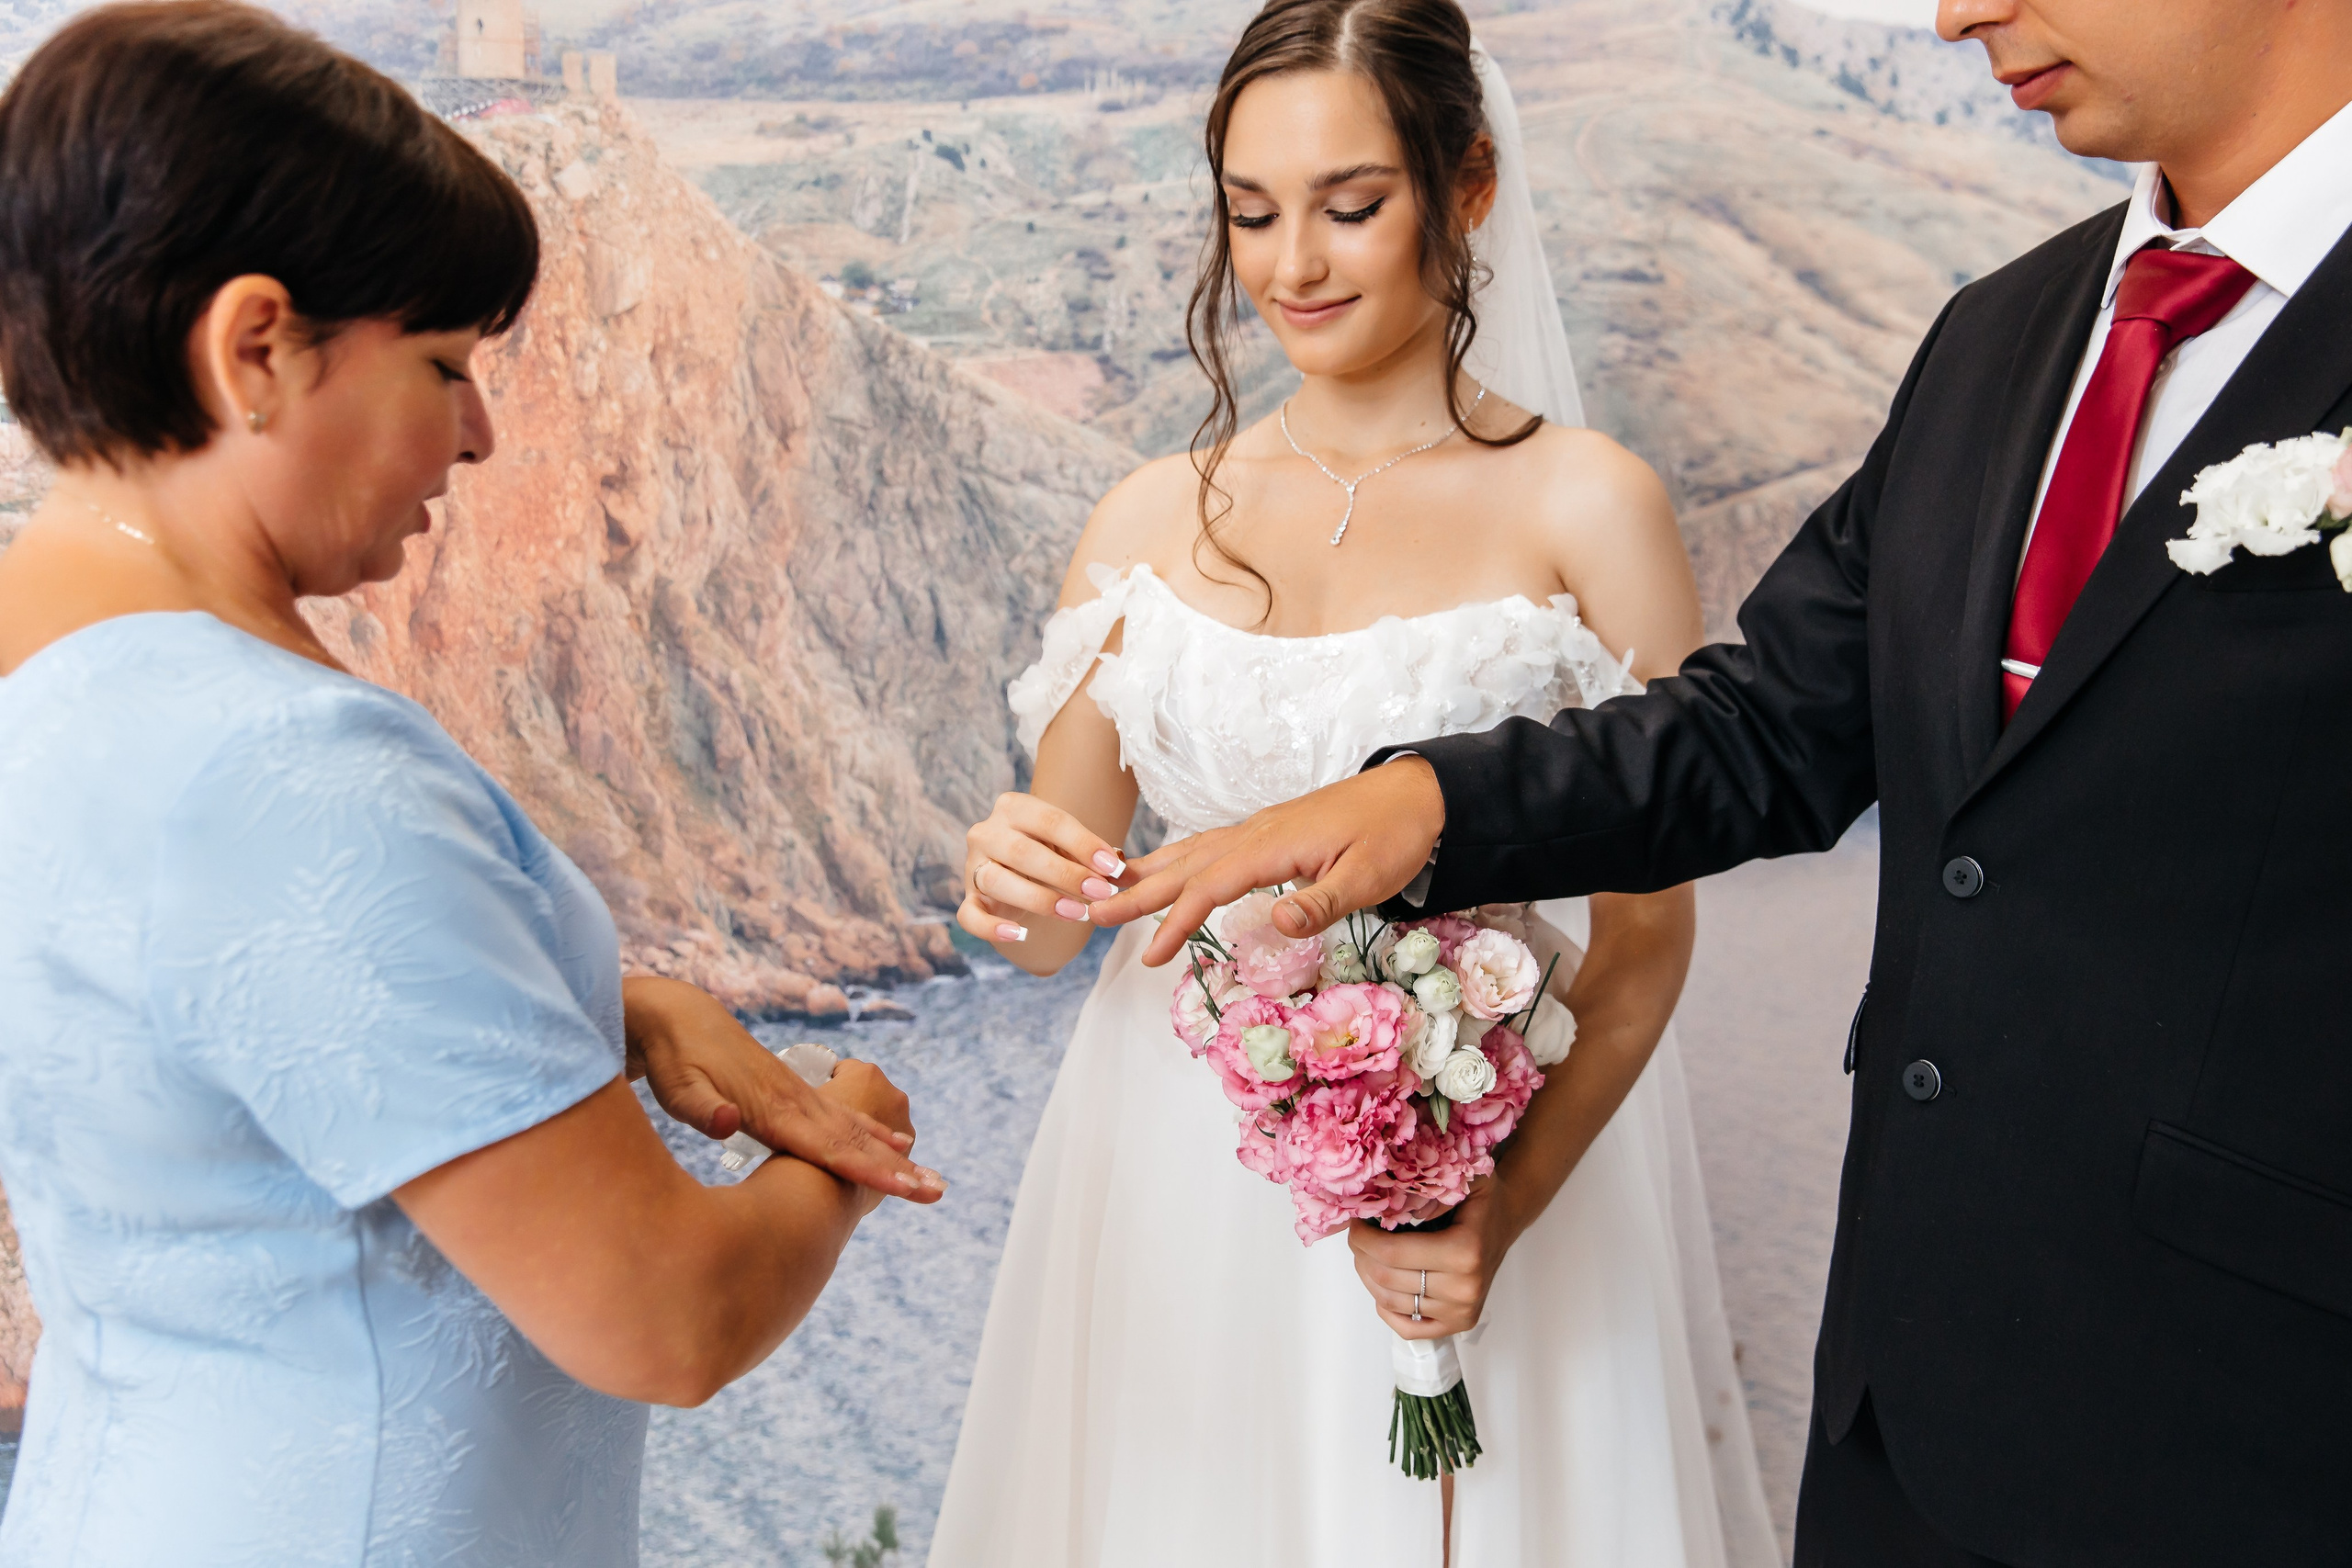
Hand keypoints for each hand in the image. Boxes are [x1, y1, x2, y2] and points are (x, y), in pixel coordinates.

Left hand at [622, 978, 945, 1202]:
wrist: (678, 1015)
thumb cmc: (673, 1058)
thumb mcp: (675, 1086)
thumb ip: (700, 1108)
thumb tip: (724, 1125)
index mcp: (773, 1109)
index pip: (829, 1147)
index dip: (867, 1170)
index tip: (905, 1187)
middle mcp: (796, 1102)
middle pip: (855, 1142)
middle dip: (897, 1170)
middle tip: (937, 1191)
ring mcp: (799, 1096)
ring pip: (856, 1131)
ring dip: (892, 1157)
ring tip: (929, 1178)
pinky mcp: (793, 1094)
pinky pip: (843, 1120)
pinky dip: (871, 1134)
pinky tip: (893, 1143)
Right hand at [959, 791, 1129, 943]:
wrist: (1015, 865)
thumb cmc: (1047, 849)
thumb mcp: (1067, 844)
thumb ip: (1089, 853)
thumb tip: (1117, 868)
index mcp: (1013, 807)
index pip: (1050, 821)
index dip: (1083, 844)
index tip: (1111, 867)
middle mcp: (987, 832)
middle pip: (1023, 852)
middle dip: (1066, 875)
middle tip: (1100, 892)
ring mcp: (973, 865)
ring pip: (998, 881)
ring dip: (1041, 900)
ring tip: (1077, 913)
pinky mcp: (969, 898)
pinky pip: (970, 916)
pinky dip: (992, 928)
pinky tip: (1020, 935)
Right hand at [1090, 756, 1444, 966]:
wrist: (1417, 793)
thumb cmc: (1395, 836)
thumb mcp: (1368, 878)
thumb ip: (1320, 902)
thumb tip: (1276, 923)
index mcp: (1273, 845)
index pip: (1209, 886)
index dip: (1175, 921)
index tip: (1149, 955)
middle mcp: (1255, 832)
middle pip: (1184, 864)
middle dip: (1135, 891)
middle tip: (1089, 911)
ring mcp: (1259, 828)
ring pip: (1192, 851)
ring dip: (1150, 872)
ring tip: (1109, 889)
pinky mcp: (1269, 830)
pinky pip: (1210, 845)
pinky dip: (1179, 860)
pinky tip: (1168, 869)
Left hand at [1348, 1185, 1519, 1339]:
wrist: (1506, 1219)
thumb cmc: (1479, 1198)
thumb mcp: (1462, 1177)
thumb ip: (1428, 1184)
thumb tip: (1384, 1201)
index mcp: (1465, 1251)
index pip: (1392, 1253)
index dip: (1363, 1238)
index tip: (1356, 1221)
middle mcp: (1464, 1288)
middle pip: (1386, 1278)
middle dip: (1361, 1254)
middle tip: (1358, 1235)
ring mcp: (1461, 1311)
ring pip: (1390, 1302)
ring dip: (1369, 1276)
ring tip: (1368, 1254)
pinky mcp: (1458, 1324)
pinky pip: (1407, 1328)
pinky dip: (1386, 1308)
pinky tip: (1385, 1284)